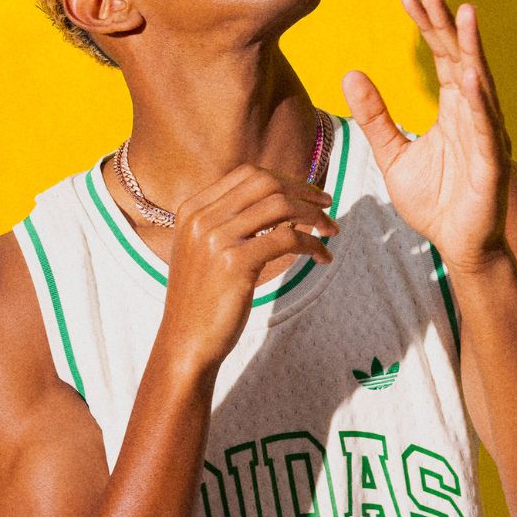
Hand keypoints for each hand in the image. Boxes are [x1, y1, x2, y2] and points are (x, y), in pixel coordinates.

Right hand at [158, 166, 338, 372]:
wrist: (185, 342)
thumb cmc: (204, 297)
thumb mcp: (206, 248)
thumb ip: (230, 220)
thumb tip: (279, 199)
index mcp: (193, 209)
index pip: (248, 174)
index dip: (285, 180)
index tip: (308, 194)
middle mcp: (202, 218)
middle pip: (266, 183)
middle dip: (303, 191)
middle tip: (327, 206)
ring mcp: (216, 238)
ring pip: (280, 206)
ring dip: (313, 215)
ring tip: (331, 230)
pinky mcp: (234, 263)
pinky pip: (287, 238)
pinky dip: (312, 244)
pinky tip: (322, 257)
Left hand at [342, 0, 512, 275]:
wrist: (458, 247)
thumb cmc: (433, 202)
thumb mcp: (392, 154)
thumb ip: (374, 116)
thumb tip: (350, 73)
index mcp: (454, 110)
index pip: (441, 58)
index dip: (428, 27)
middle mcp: (474, 115)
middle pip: (460, 59)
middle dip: (446, 24)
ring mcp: (487, 136)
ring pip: (480, 84)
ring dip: (471, 49)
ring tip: (464, 14)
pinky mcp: (492, 163)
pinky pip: (485, 128)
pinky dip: (480, 102)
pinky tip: (470, 76)